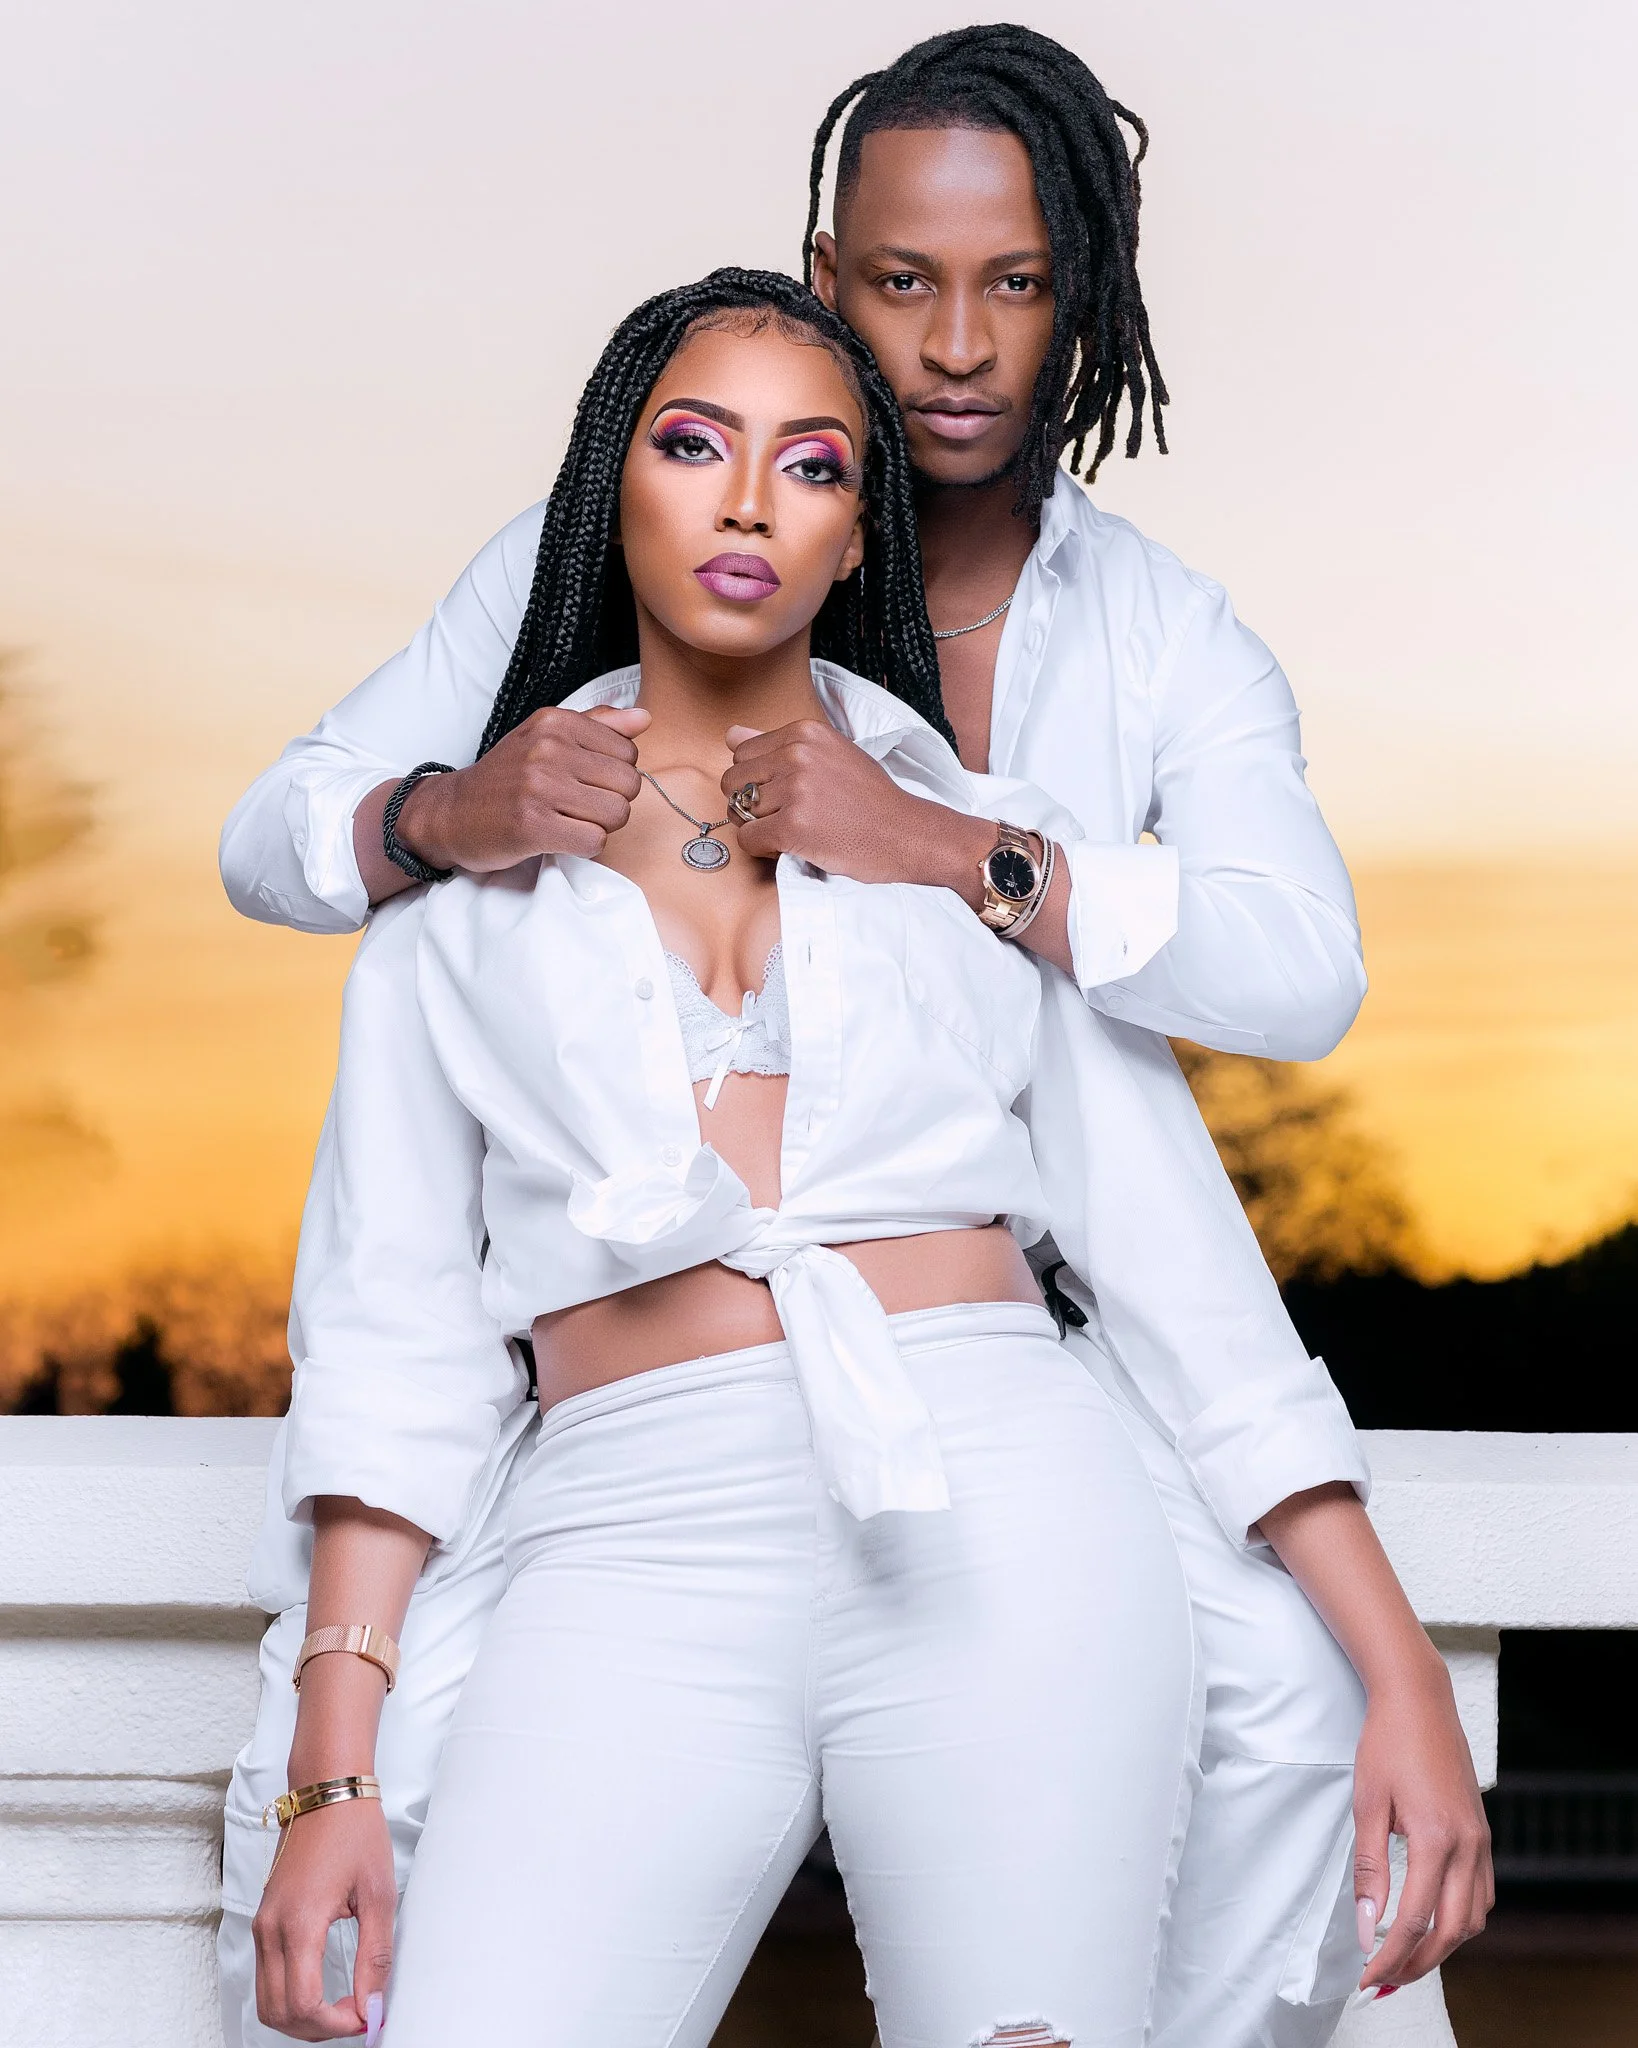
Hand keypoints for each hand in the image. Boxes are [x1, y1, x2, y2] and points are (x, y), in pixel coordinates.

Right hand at [253, 1795, 396, 2040]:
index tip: (366, 2016)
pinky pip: (266, 1978)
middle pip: (278, 2013)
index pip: (304, 2004)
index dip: (336, 2024)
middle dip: (318, 2028)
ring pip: (267, 2001)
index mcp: (299, 1923)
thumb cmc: (354, 1832)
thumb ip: (374, 1956)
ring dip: (301, 2017)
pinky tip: (324, 1992)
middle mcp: (270, 1929)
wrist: (327, 1792)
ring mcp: (262, 1926)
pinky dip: (290, 1997)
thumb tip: (372, 2005)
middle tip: (357, 2016)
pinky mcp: (263, 1921)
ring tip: (342, 2008)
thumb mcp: (378, 1894)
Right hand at [399, 703, 649, 871]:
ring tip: (568, 821)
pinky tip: (560, 837)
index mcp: (555, 722)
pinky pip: (594, 841)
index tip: (584, 782)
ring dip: (599, 826)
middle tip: (577, 806)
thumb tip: (645, 717)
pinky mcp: (533, 825)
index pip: (628, 753)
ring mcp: (539, 787)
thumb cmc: (505, 778)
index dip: (613, 776)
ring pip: (616, 814)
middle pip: (628, 785)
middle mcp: (548, 749)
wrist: (451, 813)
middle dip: (611, 803)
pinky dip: (584, 846)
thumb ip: (597, 725)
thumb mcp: (544, 737)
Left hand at [720, 720, 987, 887]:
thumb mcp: (830, 754)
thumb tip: (730, 734)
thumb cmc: (870, 798)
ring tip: (794, 831)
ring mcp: (795, 790)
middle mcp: (797, 755)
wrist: (907, 833)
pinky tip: (792, 846)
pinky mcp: (794, 827)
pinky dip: (763, 849)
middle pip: (732, 782)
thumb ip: (779, 744)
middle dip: (749, 804)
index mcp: (804, 732)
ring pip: (737, 812)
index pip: (741, 753)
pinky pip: (748, 840)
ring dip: (758, 828)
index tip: (785, 794)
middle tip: (785, 816)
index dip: (756, 780)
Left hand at [1354, 1658, 1493, 1990]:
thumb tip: (1364, 1924)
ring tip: (1405, 1958)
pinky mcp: (1483, 1834)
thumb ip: (1368, 1868)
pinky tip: (1434, 1921)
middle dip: (1417, 1963)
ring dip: (1442, 1946)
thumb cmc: (1386, 1743)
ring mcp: (1481, 1841)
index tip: (1366, 1976)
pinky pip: (1481, 1893)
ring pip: (1473, 1918)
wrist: (1419, 1700)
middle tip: (1384, 1979)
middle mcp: (1467, 1845)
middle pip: (1450, 1931)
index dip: (1389, 1956)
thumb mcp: (1367, 1803)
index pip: (1413, 1920)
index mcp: (1435, 1838)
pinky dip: (1461, 1919)